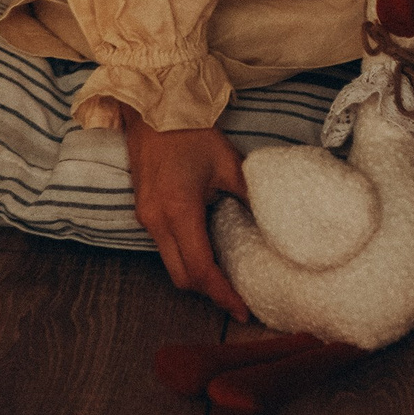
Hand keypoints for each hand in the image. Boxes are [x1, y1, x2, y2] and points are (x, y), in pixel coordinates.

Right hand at [120, 107, 251, 319]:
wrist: (153, 105)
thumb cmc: (191, 130)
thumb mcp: (227, 162)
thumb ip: (248, 195)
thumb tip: (271, 222)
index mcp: (179, 210)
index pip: (201, 269)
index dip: (222, 294)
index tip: (243, 309)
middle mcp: (156, 220)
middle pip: (182, 277)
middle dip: (209, 291)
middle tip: (236, 296)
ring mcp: (145, 216)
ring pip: (170, 264)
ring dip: (195, 274)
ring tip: (224, 274)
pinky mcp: (142, 210)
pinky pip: (163, 246)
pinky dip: (184, 255)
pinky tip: (204, 247)